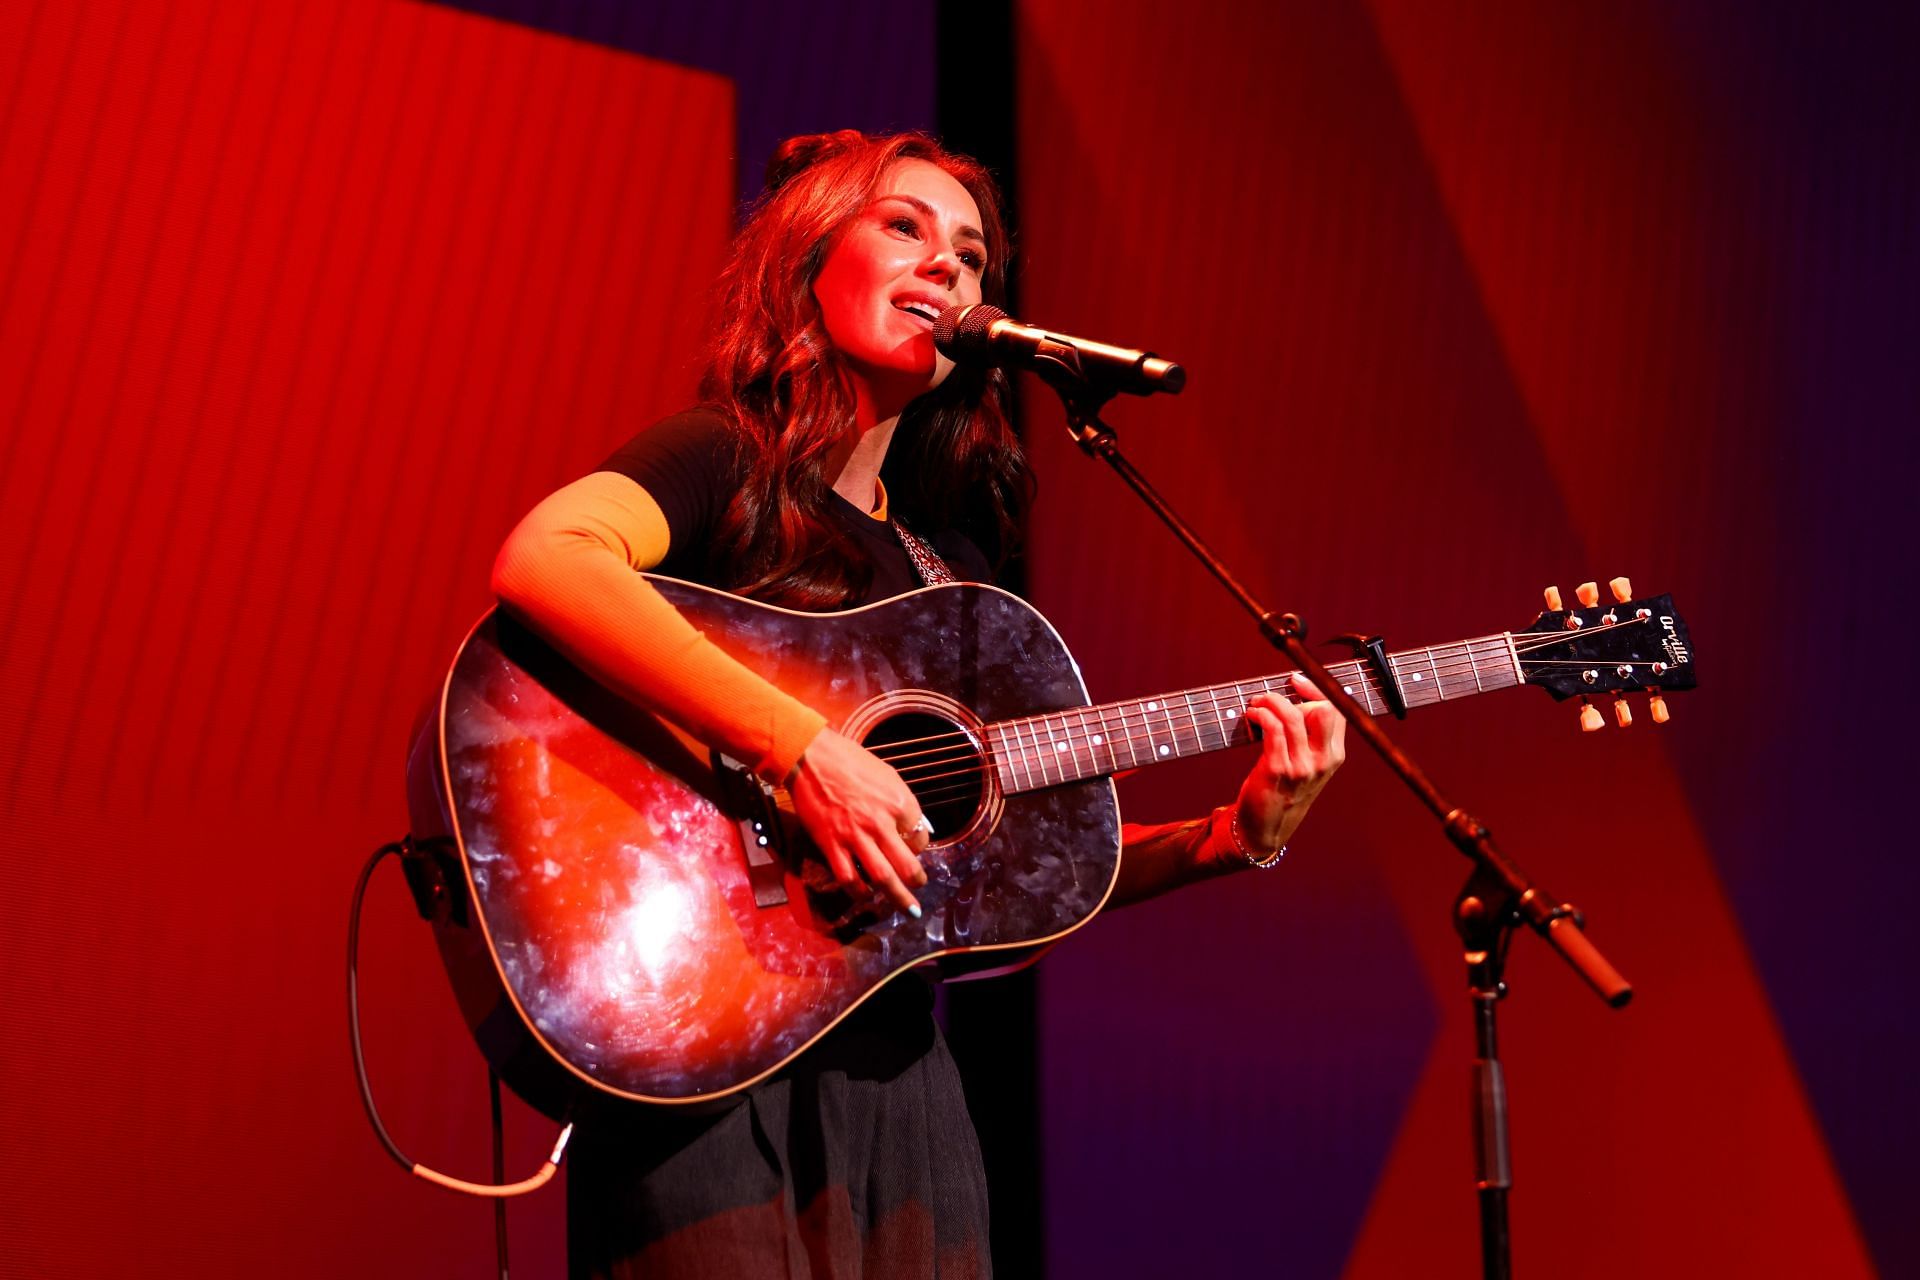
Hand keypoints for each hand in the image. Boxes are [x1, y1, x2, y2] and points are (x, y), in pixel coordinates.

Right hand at [787, 728, 930, 914]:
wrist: (811, 758)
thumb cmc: (851, 761)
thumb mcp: (888, 776)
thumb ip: (902, 803)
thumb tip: (914, 825)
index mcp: (899, 803)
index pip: (920, 837)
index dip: (919, 846)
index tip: (913, 849)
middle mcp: (880, 823)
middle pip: (908, 865)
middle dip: (917, 883)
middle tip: (920, 890)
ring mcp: (855, 837)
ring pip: (882, 878)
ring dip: (898, 897)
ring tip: (907, 908)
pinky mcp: (831, 844)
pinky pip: (848, 877)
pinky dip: (859, 892)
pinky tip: (865, 896)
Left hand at [1233, 673, 1347, 856]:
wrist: (1265, 828)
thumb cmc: (1283, 790)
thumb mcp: (1308, 766)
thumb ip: (1311, 738)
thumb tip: (1298, 699)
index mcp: (1334, 757)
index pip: (1337, 711)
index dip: (1317, 690)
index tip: (1296, 681)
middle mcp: (1322, 762)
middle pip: (1323, 710)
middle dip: (1296, 694)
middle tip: (1274, 696)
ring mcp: (1301, 767)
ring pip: (1293, 715)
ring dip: (1271, 701)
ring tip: (1257, 703)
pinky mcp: (1277, 770)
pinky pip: (1272, 729)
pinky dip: (1261, 714)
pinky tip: (1252, 715)